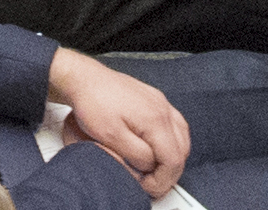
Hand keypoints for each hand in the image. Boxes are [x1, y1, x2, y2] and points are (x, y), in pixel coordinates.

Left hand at [48, 54, 191, 197]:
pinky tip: (158, 148)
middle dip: (169, 172)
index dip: (162, 180)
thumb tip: (150, 167)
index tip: (148, 188)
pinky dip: (171, 142)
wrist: (85, 79)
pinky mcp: (155, 100)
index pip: (173, 159)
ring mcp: (161, 102)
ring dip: (172, 157)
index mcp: (155, 119)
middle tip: (152, 183)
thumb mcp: (111, 137)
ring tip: (155, 170)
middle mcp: (163, 108)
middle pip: (182, 150)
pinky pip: (175, 125)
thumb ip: (136, 155)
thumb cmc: (94, 103)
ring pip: (182, 137)